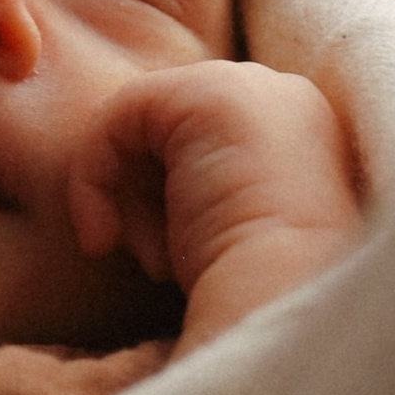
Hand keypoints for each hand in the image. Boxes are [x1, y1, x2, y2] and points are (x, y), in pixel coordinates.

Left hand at [70, 61, 361, 350]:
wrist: (287, 304)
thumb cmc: (260, 302)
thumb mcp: (234, 240)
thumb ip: (203, 201)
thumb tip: (156, 205)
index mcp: (301, 142)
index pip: (204, 149)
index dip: (167, 203)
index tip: (160, 266)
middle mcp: (283, 103)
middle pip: (172, 133)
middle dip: (145, 200)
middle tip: (154, 263)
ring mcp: (253, 90)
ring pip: (142, 125)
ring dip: (127, 202)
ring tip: (153, 261)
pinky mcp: (208, 93)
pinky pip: (117, 115)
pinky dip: (93, 178)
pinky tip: (104, 238)